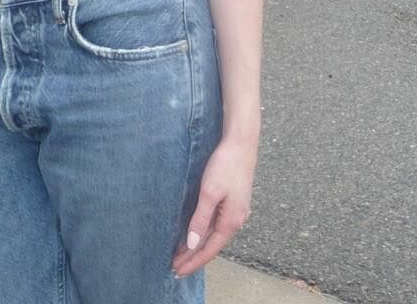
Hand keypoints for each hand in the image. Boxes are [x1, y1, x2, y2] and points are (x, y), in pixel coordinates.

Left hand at [171, 135, 256, 278]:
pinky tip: (195, 234)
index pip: (209, 250)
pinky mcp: (232, 203)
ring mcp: (235, 212)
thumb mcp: (209, 192)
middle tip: (175, 268)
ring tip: (182, 255)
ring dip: (198, 247)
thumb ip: (200, 219)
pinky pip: (216, 226)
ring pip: (214, 236)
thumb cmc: (226, 165)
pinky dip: (204, 234)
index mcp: (231, 221)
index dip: (193, 262)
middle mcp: (235, 220)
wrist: (241, 144)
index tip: (177, 271)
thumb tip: (192, 244)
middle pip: (212, 245)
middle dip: (193, 258)